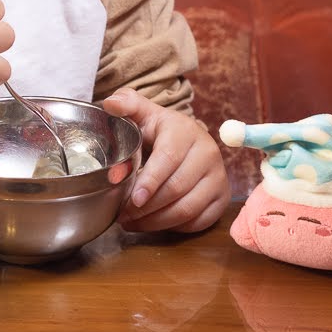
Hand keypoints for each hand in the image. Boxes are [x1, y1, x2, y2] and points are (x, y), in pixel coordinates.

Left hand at [101, 89, 228, 232]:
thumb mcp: (145, 113)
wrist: (190, 140)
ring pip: (187, 209)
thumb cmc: (161, 130)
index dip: (150, 181)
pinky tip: (153, 223)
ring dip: (156, 221)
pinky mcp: (222, 198)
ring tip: (132, 222)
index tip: (133, 198)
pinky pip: (197, 222)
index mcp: (185, 132)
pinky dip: (173, 227)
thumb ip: (127, 104)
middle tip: (123, 215)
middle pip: (176, 189)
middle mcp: (208, 154)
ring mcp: (218, 178)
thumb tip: (110, 103)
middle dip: (146, 208)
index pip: (168, 159)